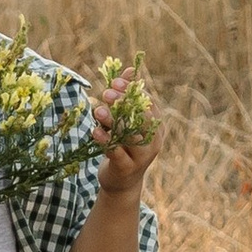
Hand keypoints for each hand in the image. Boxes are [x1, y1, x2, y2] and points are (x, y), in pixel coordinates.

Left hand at [90, 77, 160, 192]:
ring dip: (113, 121)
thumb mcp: (126, 120)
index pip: (148, 103)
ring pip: (130, 135)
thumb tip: (129, 69)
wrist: (122, 182)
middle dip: (124, 103)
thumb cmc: (124, 145)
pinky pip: (117, 153)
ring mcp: (142, 156)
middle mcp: (153, 140)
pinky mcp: (127, 168)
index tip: (115, 82)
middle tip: (106, 93)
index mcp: (156, 125)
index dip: (132, 90)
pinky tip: (96, 131)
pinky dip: (106, 141)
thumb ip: (128, 96)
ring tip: (98, 110)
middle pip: (141, 118)